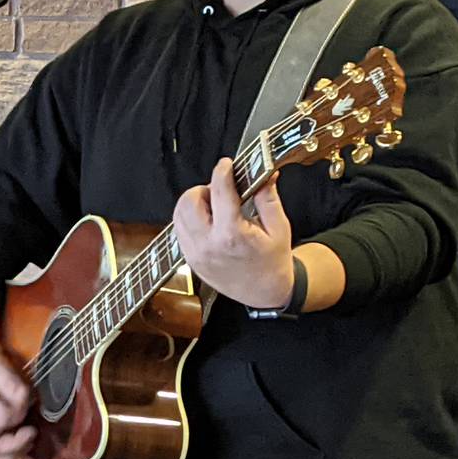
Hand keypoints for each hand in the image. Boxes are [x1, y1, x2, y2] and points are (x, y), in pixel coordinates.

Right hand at [0, 296, 35, 458]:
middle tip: (32, 431)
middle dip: (17, 445)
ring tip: (28, 440)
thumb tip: (24, 398)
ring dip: (13, 454)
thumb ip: (10, 382)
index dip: (19, 411)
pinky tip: (20, 444)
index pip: (2, 418)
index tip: (27, 399)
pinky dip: (5, 456)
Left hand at [173, 158, 294, 308]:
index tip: (226, 164)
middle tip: (221, 194)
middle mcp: (208, 245)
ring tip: (215, 208)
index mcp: (232, 235)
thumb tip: (266, 172)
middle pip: (189, 201)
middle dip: (204, 190)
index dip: (222, 172)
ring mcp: (195, 254)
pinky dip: (190, 219)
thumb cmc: (273, 262)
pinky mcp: (189, 260)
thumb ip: (268, 197)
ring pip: (179, 214)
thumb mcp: (279, 228)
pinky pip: (179, 229)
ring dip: (194, 203)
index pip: (220, 193)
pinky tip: (208, 221)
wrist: (264, 294)